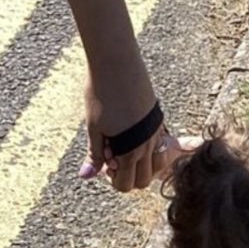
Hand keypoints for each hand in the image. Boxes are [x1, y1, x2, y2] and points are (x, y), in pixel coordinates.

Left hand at [79, 58, 164, 190]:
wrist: (117, 62)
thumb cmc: (101, 92)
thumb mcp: (93, 127)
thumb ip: (95, 154)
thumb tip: (87, 175)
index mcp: (130, 151)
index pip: (127, 185)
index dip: (113, 180)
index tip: (105, 165)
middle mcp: (148, 145)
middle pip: (144, 180)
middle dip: (129, 175)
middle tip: (113, 157)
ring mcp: (156, 133)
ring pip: (158, 165)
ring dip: (143, 164)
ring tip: (125, 147)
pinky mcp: (159, 120)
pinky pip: (161, 146)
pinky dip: (150, 149)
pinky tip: (134, 135)